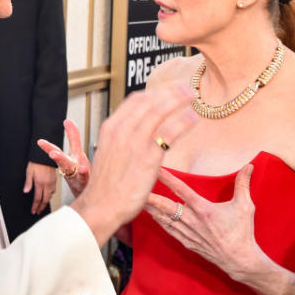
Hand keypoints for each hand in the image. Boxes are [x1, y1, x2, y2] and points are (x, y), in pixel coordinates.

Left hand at [24, 162, 56, 214]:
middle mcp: (47, 184)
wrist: (46, 155)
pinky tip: (47, 194)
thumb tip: (26, 191)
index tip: (33, 211)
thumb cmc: (37, 162)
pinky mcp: (55, 180)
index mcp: (40, 183)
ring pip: (50, 196)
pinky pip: (53, 191)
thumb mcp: (29, 171)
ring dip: (46, 201)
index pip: (37, 199)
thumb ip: (28, 182)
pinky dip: (50, 195)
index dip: (35, 206)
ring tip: (42, 204)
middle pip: (45, 200)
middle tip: (38, 212)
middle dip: (41, 207)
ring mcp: (52, 183)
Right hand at [38, 119, 89, 197]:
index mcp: (67, 160)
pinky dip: (84, 174)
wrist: (87, 191)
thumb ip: (73, 136)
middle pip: (61, 160)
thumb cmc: (80, 172)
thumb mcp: (76, 152)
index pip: (56, 151)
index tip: (39, 142)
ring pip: (70, 168)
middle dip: (56, 155)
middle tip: (50, 152)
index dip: (48, 147)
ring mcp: (78, 174)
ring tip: (56, 155)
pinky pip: (85, 177)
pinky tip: (83, 169)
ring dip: (64, 162)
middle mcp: (71, 167)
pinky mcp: (86, 180)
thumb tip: (67, 121)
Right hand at [72, 83, 197, 245]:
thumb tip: (138, 132)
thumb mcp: (109, 153)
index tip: (168, 90)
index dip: (155, 92)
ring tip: (192, 96)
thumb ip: (122, 139)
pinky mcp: (148, 157)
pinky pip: (170, 132)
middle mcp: (122, 130)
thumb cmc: (106, 186)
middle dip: (170, 91)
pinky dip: (184, 121)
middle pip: (150, 101)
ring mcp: (135, 142)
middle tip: (185, 88)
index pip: (135, 100)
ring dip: (179, 99)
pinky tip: (194, 118)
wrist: (100, 206)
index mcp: (111, 127)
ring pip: (160, 111)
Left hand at [144, 164, 274, 284]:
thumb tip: (249, 165)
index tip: (156, 169)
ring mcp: (188, 233)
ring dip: (151, 209)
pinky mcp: (187, 243)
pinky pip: (169, 230)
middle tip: (135, 187)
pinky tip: (152, 216)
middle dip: (150, 197)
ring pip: (164, 219)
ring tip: (137, 200)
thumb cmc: (242, 233)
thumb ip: (243, 184)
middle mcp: (192, 221)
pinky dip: (159, 222)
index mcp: (203, 210)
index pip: (181, 189)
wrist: (240, 261)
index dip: (167, 178)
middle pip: (166, 206)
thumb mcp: (245, 206)